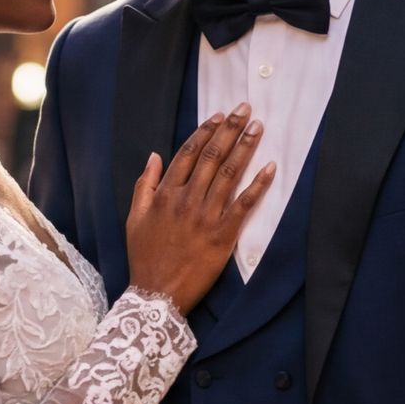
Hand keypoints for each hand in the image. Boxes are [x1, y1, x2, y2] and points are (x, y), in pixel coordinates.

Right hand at [127, 107, 276, 310]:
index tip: (220, 115)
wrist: (156, 293)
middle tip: (245, 109)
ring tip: (257, 127)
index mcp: (165, 194)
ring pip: (229, 174)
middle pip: (212, 157)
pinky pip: (244, 205)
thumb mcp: (134, 218)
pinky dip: (258, 185)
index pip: (189, 153)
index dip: (206, 131)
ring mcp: (206, 217)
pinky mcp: (222, 236)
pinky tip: (270, 168)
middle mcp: (186, 200)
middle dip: (230, 129)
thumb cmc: (144, 257)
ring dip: (245, 147)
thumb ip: (144, 185)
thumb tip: (155, 156)